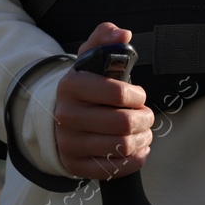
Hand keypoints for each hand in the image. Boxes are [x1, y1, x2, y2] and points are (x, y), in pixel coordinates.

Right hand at [54, 22, 155, 178]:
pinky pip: (113, 169)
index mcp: (71, 85)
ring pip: (121, 146)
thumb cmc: (85, 83)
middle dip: (144, 118)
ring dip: (142, 138)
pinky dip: (135, 160)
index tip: (139, 95)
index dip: (137, 95)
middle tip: (146, 115)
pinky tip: (138, 148)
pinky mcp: (74, 164)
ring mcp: (68, 142)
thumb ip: (106, 36)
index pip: (116, 93)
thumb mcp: (91, 55)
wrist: (58, 114)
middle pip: (122, 123)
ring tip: (143, 130)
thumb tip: (123, 34)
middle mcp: (66, 116)